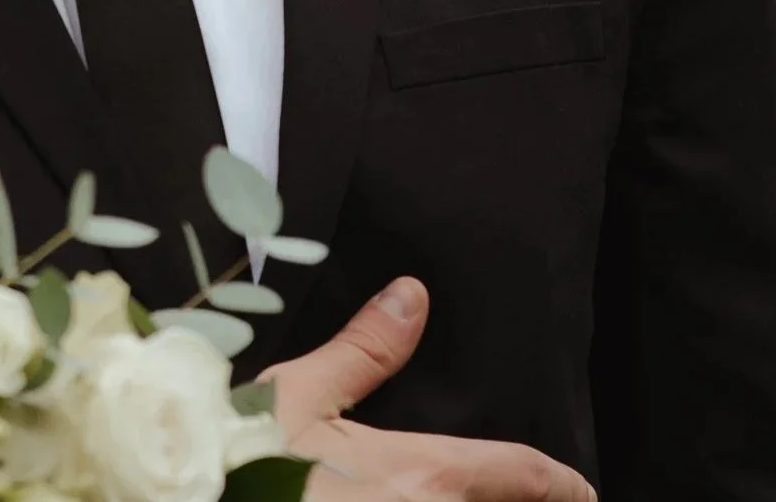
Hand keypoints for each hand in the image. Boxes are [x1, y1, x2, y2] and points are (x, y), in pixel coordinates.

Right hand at [261, 279, 595, 501]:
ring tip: (472, 499)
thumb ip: (363, 351)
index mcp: (423, 474)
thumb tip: (413, 295)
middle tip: (534, 496)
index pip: (519, 475)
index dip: (559, 482)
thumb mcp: (297, 393)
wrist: (193, 496)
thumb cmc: (238, 456)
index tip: (582, 488)